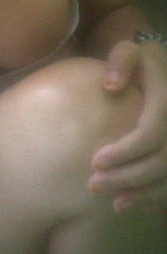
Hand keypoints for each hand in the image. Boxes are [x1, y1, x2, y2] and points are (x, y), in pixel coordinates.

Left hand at [89, 40, 166, 212]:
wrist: (165, 69)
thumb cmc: (141, 61)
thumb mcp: (130, 50)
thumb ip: (120, 61)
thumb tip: (110, 86)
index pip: (149, 134)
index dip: (124, 151)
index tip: (94, 160)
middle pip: (159, 162)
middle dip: (127, 177)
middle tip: (93, 185)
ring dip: (142, 193)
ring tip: (113, 202)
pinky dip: (156, 196)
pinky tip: (133, 203)